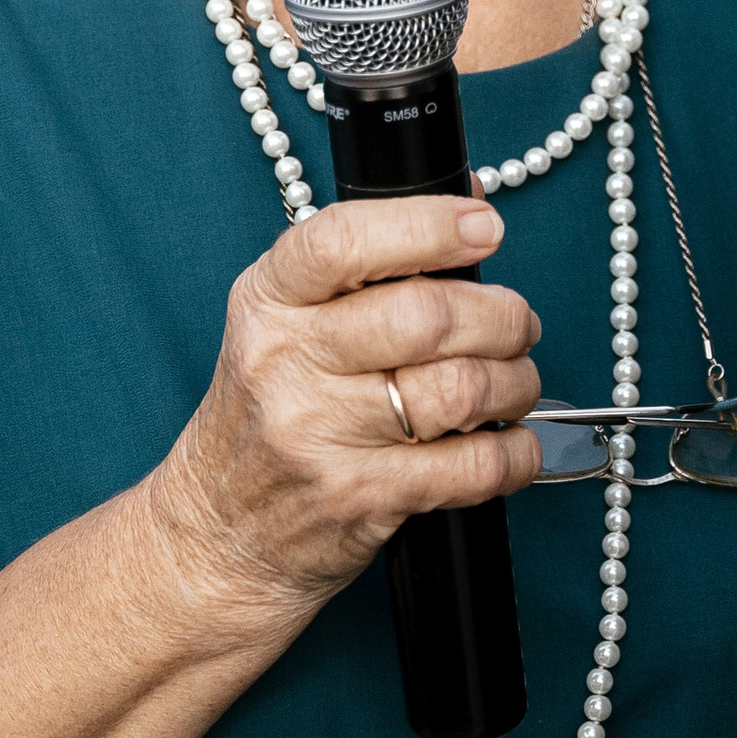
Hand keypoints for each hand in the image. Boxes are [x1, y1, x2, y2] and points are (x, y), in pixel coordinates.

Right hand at [146, 194, 544, 632]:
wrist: (219, 534)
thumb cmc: (268, 416)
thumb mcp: (286, 324)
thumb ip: (368, 264)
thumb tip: (469, 203)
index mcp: (267, 302)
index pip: (344, 242)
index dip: (429, 226)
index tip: (484, 227)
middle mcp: (286, 363)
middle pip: (427, 317)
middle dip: (503, 316)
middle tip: (517, 324)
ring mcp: (319, 436)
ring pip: (460, 389)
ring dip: (516, 384)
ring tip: (514, 384)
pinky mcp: (360, 499)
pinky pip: (472, 468)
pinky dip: (516, 453)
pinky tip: (513, 443)